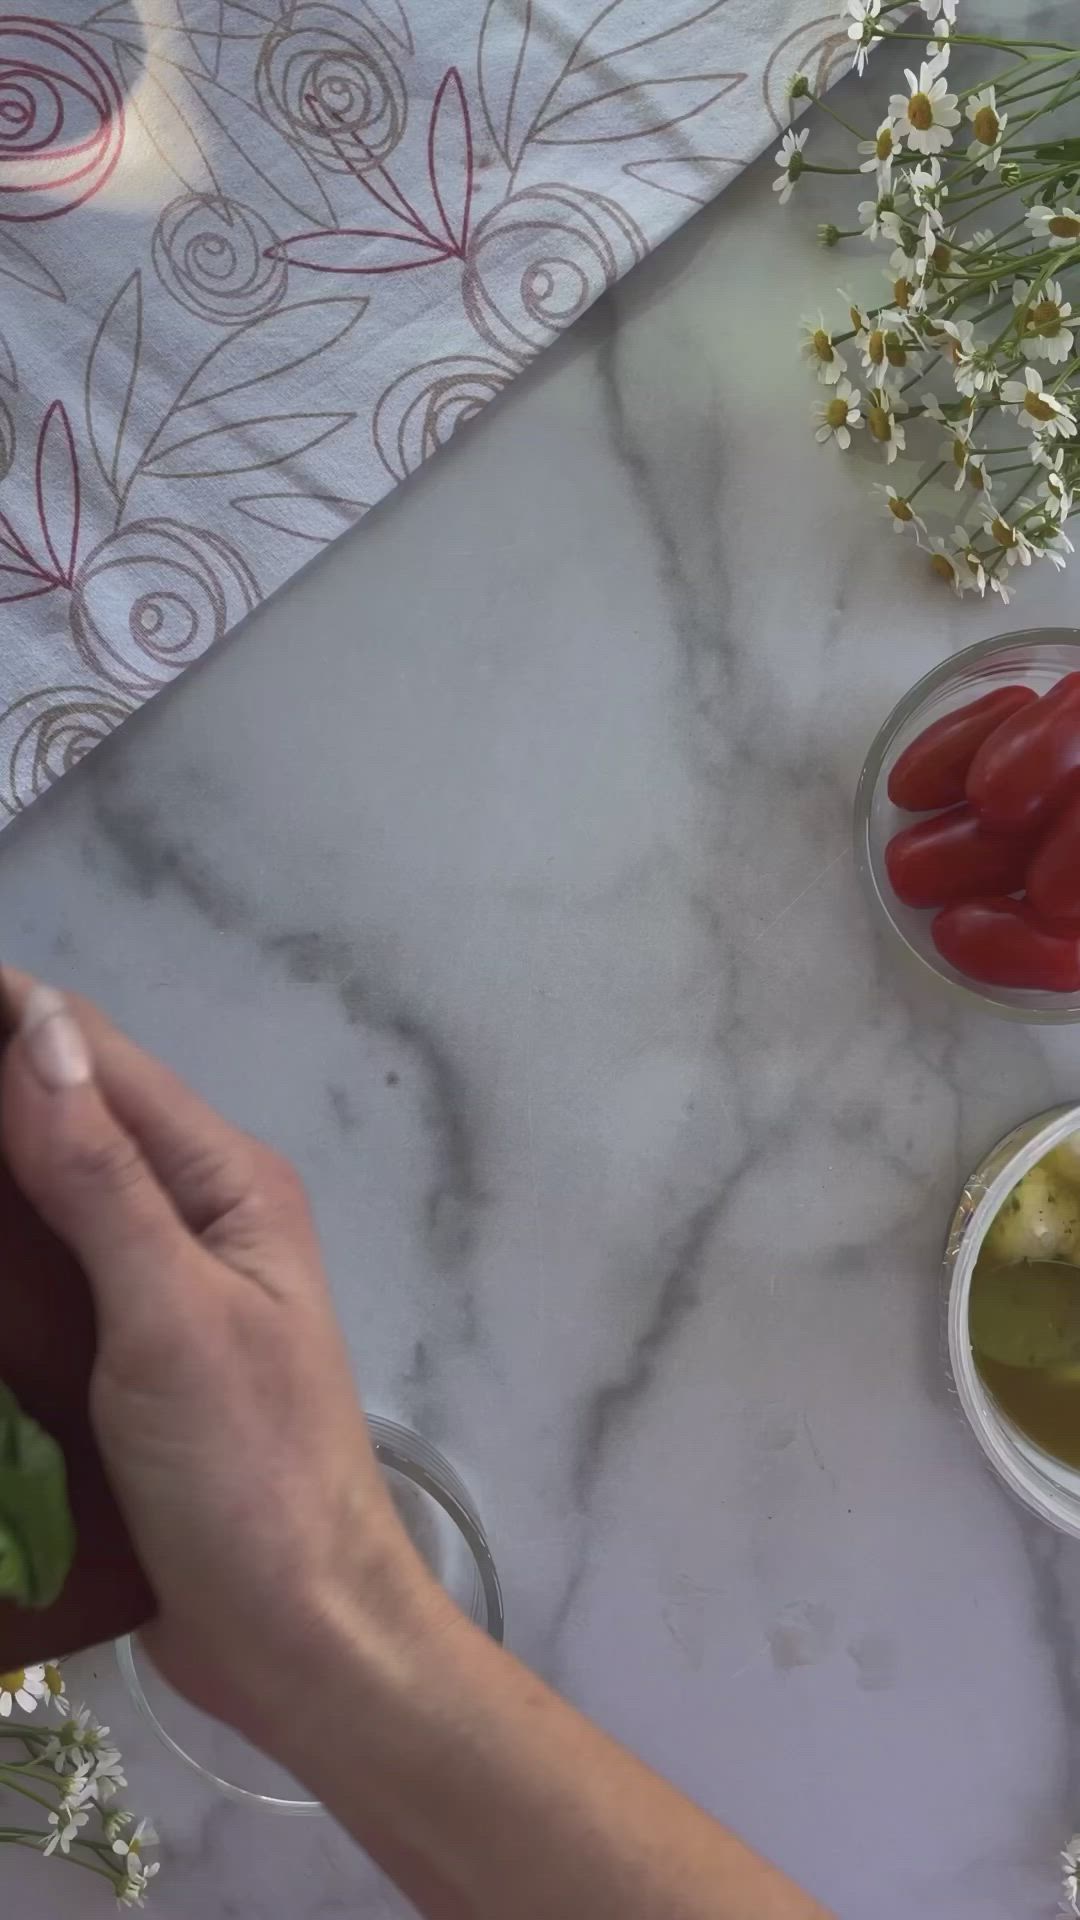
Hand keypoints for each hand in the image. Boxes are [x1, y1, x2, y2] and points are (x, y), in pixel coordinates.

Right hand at [0, 973, 437, 1743]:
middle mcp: (195, 1213)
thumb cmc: (250, 1474)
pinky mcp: (126, 1355)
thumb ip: (102, 1178)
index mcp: (226, 1181)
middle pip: (71, 1114)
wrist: (300, 1633)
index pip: (98, 1058)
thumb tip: (39, 1028)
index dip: (3, 1016)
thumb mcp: (172, 1317)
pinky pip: (47, 1272)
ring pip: (50, 1191)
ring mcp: (160, 1285)